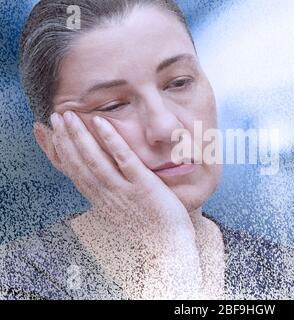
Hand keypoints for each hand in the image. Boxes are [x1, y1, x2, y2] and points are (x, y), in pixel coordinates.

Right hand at [49, 111, 201, 297]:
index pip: (73, 173)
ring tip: (69, 115)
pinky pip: (123, 160)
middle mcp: (106, 196)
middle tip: (55, 117)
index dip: (58, 152)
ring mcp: (123, 191)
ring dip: (80, 136)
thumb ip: (110, 195)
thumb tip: (104, 181)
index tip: (47, 133)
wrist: (168, 250)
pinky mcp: (142, 186)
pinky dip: (111, 140)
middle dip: (64, 139)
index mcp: (99, 201)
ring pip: (95, 160)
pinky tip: (101, 123)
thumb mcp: (121, 212)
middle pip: (79, 164)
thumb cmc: (149, 230)